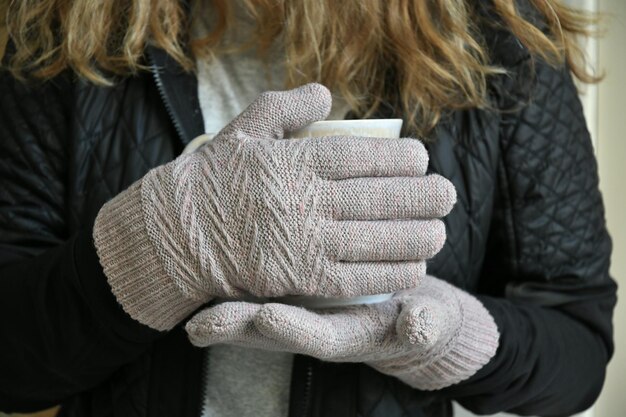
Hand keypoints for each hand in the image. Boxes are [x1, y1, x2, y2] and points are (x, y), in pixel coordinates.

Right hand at [94, 83, 455, 329]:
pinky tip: (413, 267)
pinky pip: (355, 277)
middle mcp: (304, 201)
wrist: (177, 235)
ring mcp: (303, 242)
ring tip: (439, 231)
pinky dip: (389, 273)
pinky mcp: (300, 279)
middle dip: (420, 197)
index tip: (421, 158)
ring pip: (374, 240)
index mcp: (293, 161)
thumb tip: (327, 95)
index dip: (398, 158)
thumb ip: (286, 107)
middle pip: (377, 198)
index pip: (360, 156)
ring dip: (414, 237)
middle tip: (447, 194)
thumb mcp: (242, 129)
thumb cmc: (213, 180)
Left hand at [186, 276, 498, 389]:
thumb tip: (419, 324)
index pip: (317, 336)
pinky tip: (214, 260)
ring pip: (262, 310)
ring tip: (195, 303)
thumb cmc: (423, 322)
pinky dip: (241, 281)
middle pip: (274, 331)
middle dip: (240, 327)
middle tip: (204, 323)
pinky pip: (267, 288)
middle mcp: (319, 325)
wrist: (415, 316)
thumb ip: (425, 325)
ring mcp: (307, 308)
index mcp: (348, 337)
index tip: (268, 318)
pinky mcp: (303, 287)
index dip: (293, 329)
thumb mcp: (429, 324)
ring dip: (229, 306)